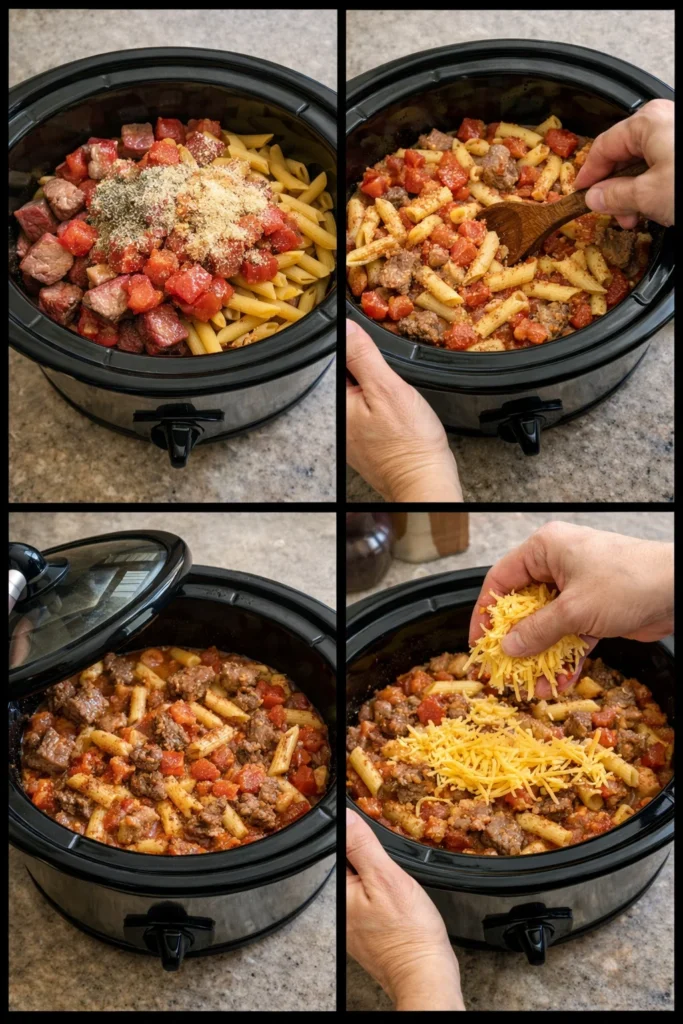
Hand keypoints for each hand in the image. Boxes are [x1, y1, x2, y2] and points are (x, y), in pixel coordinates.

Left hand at [346, 319, 462, 502]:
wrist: (425, 480)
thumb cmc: (410, 442)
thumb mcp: (388, 388)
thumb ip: (363, 356)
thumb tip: (346, 327)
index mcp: (339, 404)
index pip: (338, 361)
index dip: (358, 349)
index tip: (376, 351)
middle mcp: (340, 421)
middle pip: (351, 379)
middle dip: (370, 370)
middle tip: (394, 378)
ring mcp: (353, 435)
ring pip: (362, 396)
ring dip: (378, 388)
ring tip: (398, 397)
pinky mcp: (368, 444)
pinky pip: (371, 414)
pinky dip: (384, 408)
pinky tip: (399, 412)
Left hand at [346, 808, 464, 1010]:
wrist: (426, 973)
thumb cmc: (409, 932)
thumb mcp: (386, 877)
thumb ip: (362, 845)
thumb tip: (345, 817)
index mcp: (340, 893)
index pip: (342, 848)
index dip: (360, 836)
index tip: (377, 836)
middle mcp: (343, 910)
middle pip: (354, 866)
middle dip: (373, 857)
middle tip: (395, 864)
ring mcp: (356, 924)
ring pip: (367, 884)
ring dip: (382, 876)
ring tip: (401, 882)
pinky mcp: (371, 933)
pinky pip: (375, 902)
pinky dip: (388, 895)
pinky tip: (402, 900)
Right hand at [469, 522, 673, 688]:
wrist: (680, 588)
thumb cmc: (629, 580)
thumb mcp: (575, 609)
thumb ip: (538, 630)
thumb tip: (509, 646)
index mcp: (545, 549)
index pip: (501, 580)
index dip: (486, 612)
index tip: (479, 641)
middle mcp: (558, 565)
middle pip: (524, 606)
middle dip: (516, 640)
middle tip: (503, 667)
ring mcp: (577, 588)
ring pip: (547, 625)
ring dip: (540, 655)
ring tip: (533, 684)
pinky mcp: (595, 610)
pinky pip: (570, 635)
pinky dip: (565, 657)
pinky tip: (559, 682)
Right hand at [574, 99, 673, 227]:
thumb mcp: (647, 195)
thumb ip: (614, 196)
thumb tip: (594, 197)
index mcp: (646, 122)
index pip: (602, 147)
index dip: (587, 175)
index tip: (580, 196)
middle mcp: (664, 121)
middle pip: (624, 154)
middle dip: (614, 189)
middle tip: (613, 215)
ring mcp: (679, 135)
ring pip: (644, 162)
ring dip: (634, 193)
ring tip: (637, 217)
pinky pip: (664, 165)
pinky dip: (654, 187)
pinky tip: (658, 208)